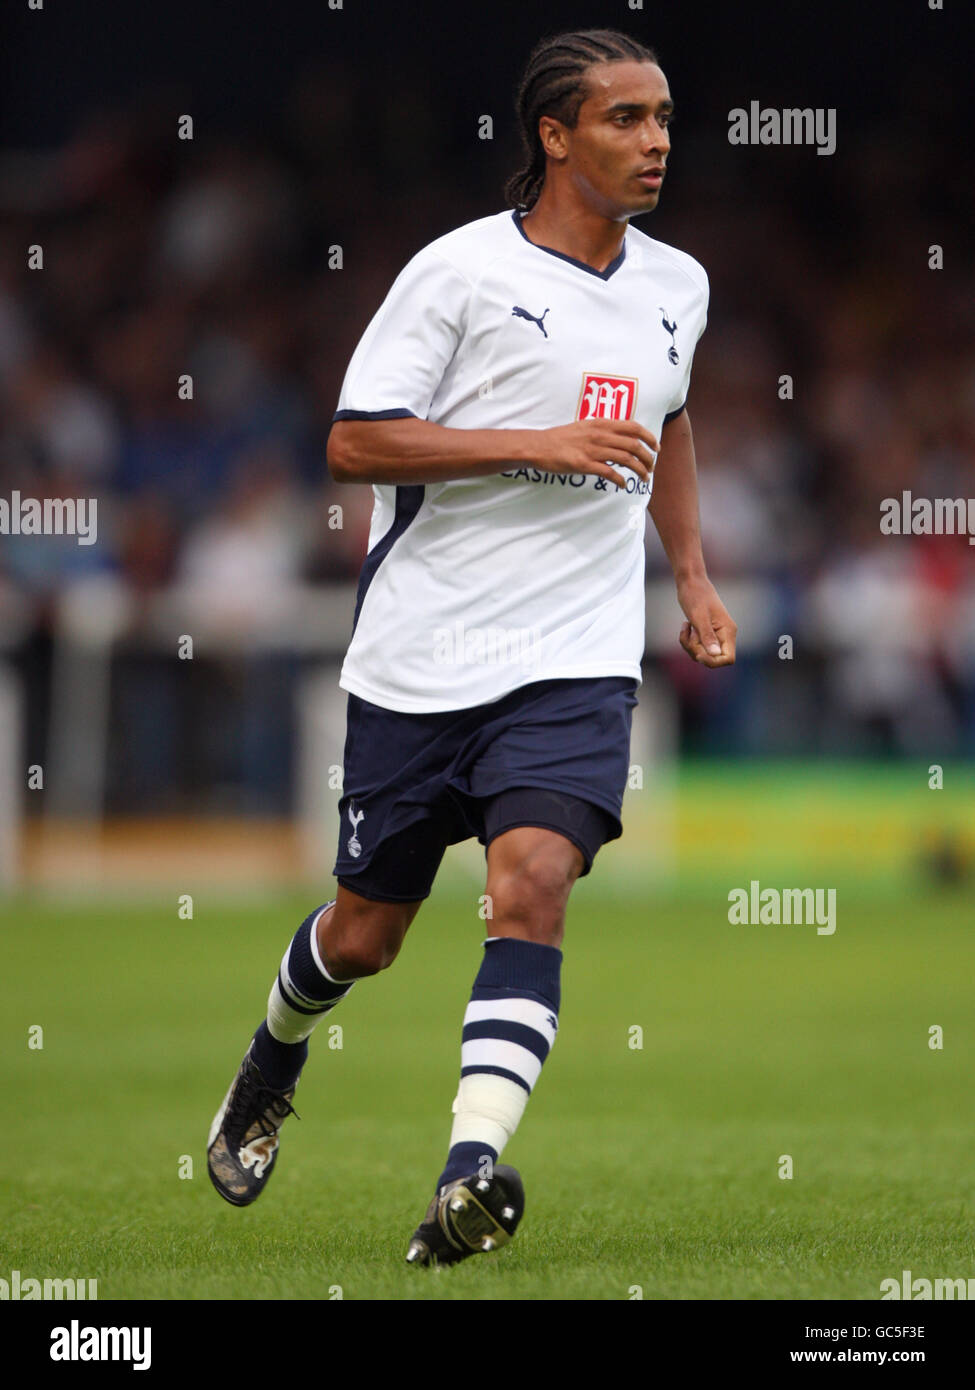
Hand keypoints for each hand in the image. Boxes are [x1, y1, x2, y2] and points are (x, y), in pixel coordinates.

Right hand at [529, 419, 658, 489]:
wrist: (540, 446)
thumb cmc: (562, 438)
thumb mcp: (585, 427)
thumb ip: (604, 430)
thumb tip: (622, 438)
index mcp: (602, 423)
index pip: (634, 427)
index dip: (649, 437)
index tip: (656, 447)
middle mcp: (600, 435)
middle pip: (634, 445)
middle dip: (648, 458)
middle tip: (652, 467)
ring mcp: (593, 450)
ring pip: (626, 459)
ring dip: (639, 470)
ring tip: (644, 478)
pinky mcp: (585, 465)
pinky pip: (610, 473)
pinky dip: (621, 480)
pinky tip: (624, 484)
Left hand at [676, 575, 736, 666]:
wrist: (691, 582)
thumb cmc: (695, 596)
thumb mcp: (699, 617)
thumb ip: (707, 636)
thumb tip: (715, 654)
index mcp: (728, 631)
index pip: (728, 658)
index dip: (713, 661)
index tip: (699, 653)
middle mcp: (724, 635)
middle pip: (713, 658)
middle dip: (696, 650)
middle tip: (689, 633)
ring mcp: (715, 635)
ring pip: (702, 653)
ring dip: (689, 644)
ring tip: (685, 626)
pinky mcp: (706, 633)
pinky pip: (696, 646)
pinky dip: (687, 640)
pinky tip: (685, 626)